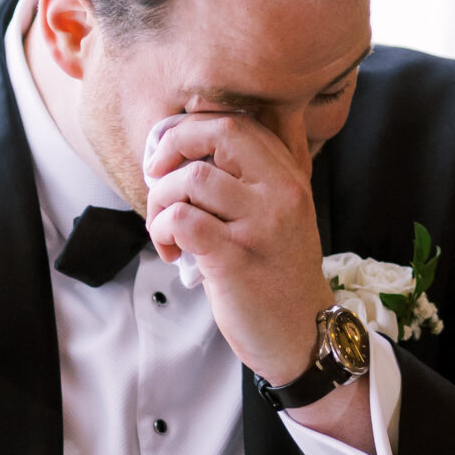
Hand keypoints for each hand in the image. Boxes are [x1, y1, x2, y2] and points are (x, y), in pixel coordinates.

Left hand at [143, 113, 329, 384]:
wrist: (300, 332)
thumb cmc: (277, 273)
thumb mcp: (280, 214)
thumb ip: (251, 178)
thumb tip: (189, 146)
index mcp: (289, 178)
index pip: (238, 123)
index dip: (192, 128)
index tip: (169, 153)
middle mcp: (280, 194)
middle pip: (218, 134)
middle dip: (172, 145)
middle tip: (154, 173)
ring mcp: (259, 226)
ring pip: (191, 180)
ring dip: (159, 199)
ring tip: (162, 227)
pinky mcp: (233, 258)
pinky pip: (182, 221)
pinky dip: (161, 228)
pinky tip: (168, 249)